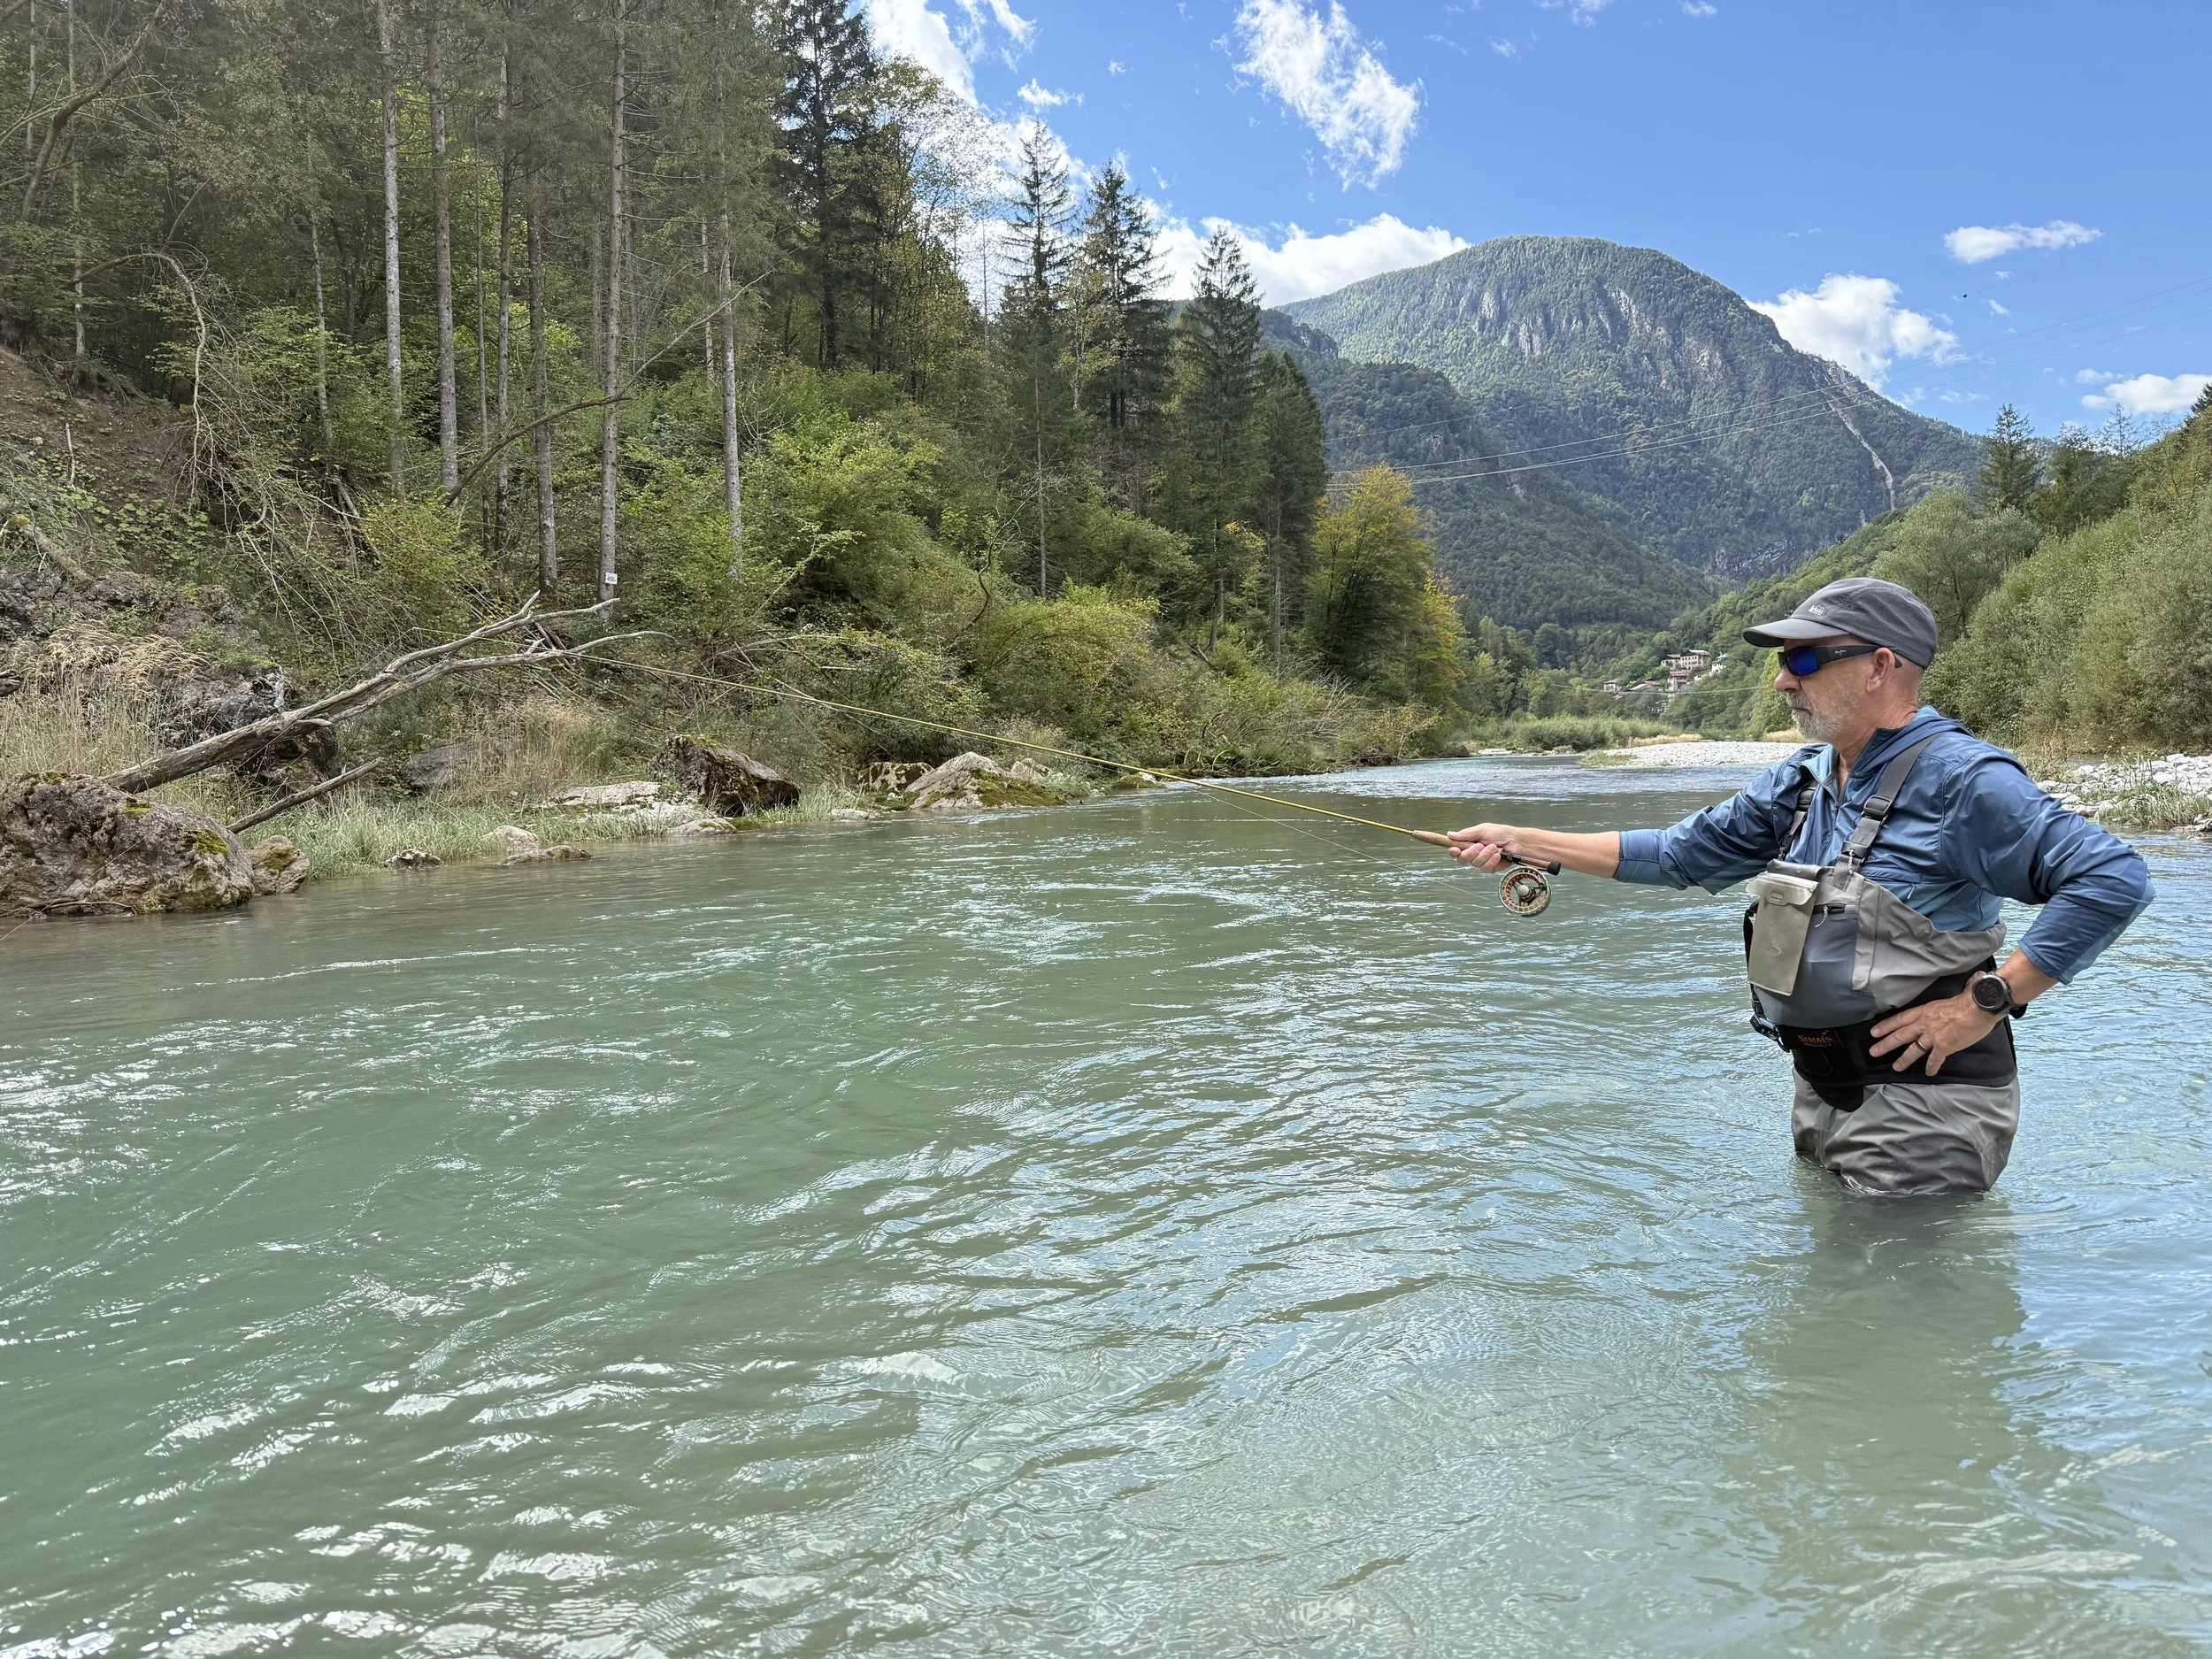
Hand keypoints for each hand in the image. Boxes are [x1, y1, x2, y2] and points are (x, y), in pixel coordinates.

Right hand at [1445, 822, 1521, 870]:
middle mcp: (1473, 854)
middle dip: (1471, 853)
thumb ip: (1466, 834)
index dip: (1453, 851)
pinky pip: (1485, 868)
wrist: (1516, 841)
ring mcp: (1481, 862)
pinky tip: (1498, 854)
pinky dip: (1492, 860)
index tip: (1455, 849)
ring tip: (1494, 847)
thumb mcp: (1482, 830)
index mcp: (1469, 843)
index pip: (1455, 850)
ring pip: (1475, 863)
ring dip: (1485, 854)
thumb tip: (1450, 834)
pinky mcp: (1489, 868)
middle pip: (1462, 859)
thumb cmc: (1501, 833)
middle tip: (1480, 845)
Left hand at [1868, 991, 2002, 1076]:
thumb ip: (1941, 1006)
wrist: (1979, 1006)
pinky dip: (1932, 1066)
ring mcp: (1933, 1036)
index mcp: (1925, 1011)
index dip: (1886, 1026)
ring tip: (1896, 1067)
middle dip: (1886, 1044)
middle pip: (1901, 1035)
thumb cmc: (1968, 1000)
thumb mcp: (1947, 999)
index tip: (1875, 1031)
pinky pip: (1935, 1059)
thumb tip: (1938, 1005)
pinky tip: (1929, 1072)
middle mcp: (1925, 1024)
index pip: (1900, 1019)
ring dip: (1904, 1059)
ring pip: (1914, 1049)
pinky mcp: (1944, 1046)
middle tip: (1874, 1051)